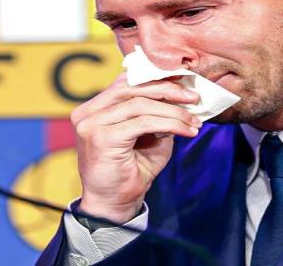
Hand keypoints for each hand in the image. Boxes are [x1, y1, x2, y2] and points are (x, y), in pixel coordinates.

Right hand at [71, 73, 200, 223]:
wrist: (115, 205)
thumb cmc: (132, 169)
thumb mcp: (148, 133)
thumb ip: (156, 112)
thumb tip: (181, 93)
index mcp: (96, 107)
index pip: (127, 81)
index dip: (156, 78)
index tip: (183, 82)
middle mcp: (88, 112)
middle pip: (133, 87)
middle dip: (168, 90)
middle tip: (194, 98)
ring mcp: (92, 123)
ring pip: (140, 104)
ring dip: (173, 111)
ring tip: (194, 120)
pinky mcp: (102, 137)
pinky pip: (143, 122)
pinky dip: (170, 123)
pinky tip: (187, 130)